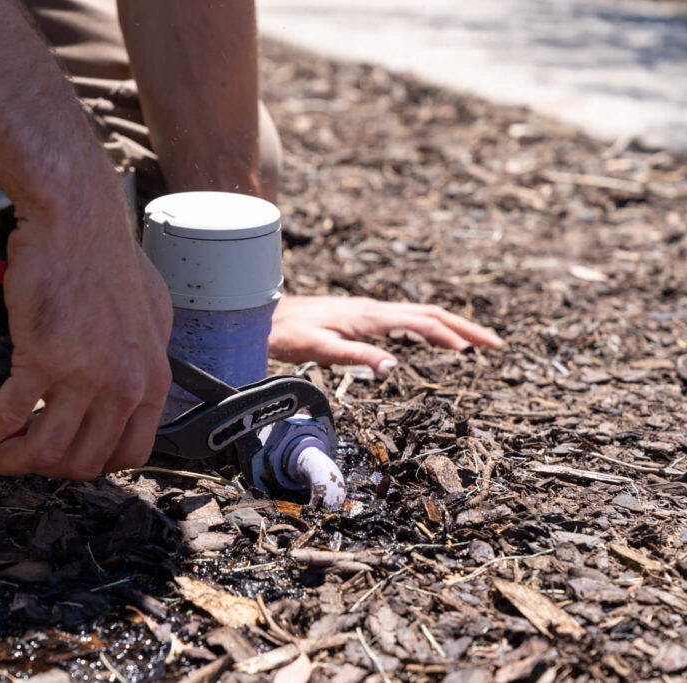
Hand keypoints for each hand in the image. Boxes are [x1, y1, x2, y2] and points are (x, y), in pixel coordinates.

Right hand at [0, 195, 172, 479]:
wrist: (75, 217)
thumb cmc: (106, 258)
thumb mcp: (147, 317)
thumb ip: (140, 360)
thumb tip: (125, 390)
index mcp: (153, 379)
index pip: (129, 454)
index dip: (91, 463)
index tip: (64, 454)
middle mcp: (127, 385)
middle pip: (84, 462)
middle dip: (47, 467)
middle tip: (21, 452)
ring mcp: (87, 376)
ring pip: (45, 452)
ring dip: (11, 462)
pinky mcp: (43, 360)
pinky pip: (5, 420)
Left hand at [268, 295, 502, 373]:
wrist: (266, 316)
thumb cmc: (289, 334)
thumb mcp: (320, 349)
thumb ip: (356, 357)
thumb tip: (394, 366)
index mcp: (370, 316)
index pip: (421, 322)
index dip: (449, 337)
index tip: (473, 352)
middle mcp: (374, 309)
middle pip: (431, 313)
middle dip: (465, 328)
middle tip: (496, 343)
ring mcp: (371, 311)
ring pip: (422, 313)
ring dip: (453, 326)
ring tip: (477, 342)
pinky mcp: (364, 316)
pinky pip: (408, 317)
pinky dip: (432, 326)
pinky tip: (436, 337)